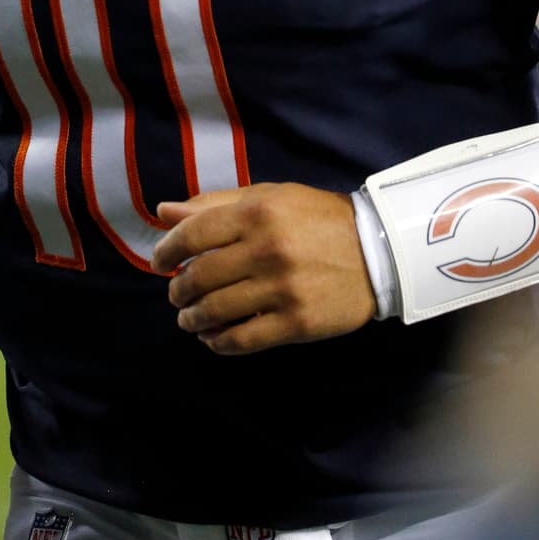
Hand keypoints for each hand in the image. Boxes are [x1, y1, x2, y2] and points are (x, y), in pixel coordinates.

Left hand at [153, 182, 375, 354]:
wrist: (378, 251)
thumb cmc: (317, 219)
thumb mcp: (269, 197)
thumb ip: (215, 204)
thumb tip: (164, 212)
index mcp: (257, 213)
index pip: (192, 235)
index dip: (166, 251)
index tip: (159, 263)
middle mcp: (266, 250)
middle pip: (199, 277)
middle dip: (178, 290)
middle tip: (177, 294)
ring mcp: (281, 289)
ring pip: (215, 311)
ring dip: (192, 318)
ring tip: (189, 318)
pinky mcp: (296, 323)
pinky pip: (242, 339)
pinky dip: (218, 342)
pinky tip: (212, 338)